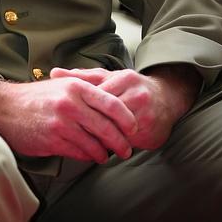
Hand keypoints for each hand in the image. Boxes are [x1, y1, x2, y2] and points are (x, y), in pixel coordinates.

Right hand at [0, 74, 136, 163]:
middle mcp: (71, 103)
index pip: (112, 103)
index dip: (127, 118)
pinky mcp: (53, 140)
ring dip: (104, 152)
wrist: (4, 107)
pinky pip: (80, 153)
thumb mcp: (62, 85)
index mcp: (76, 86)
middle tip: (127, 149)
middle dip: (121, 141)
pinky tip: (89, 155)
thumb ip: (86, 90)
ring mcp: (62, 123)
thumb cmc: (36, 97)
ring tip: (106, 155)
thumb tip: (113, 103)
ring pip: (95, 143)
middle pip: (108, 127)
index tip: (134, 128)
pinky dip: (88, 156)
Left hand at [50, 65, 198, 150]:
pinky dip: (115, 147)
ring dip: (102, 139)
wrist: (167, 98)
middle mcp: (137, 96)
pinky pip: (128, 145)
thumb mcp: (108, 77)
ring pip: (116, 133)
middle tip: (73, 131)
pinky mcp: (153, 135)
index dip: (81, 106)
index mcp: (124, 79)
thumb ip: (82, 77)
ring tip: (87, 142)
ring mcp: (147, 117)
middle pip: (106, 116)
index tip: (66, 114)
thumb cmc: (130, 87)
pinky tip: (105, 149)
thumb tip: (54, 72)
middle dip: (90, 125)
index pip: (96, 95)